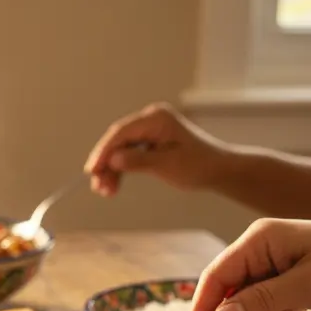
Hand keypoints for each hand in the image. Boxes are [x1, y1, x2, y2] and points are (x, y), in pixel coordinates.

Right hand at [85, 102, 232, 196]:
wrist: (218, 170)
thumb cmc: (198, 166)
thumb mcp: (166, 165)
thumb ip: (137, 161)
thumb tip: (112, 160)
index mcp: (156, 119)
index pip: (121, 134)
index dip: (103, 153)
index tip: (91, 172)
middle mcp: (151, 119)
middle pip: (117, 141)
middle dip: (105, 164)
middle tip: (98, 187)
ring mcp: (150, 129)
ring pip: (120, 149)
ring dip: (111, 170)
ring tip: (105, 192)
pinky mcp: (151, 140)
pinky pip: (129, 153)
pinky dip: (121, 169)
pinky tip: (114, 185)